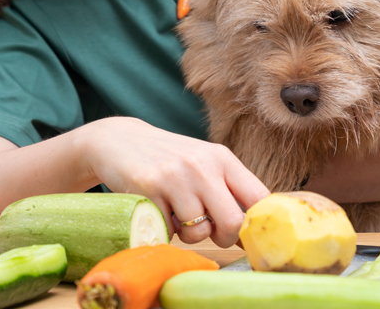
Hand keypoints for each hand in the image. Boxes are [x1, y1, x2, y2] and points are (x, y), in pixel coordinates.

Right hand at [81, 117, 269, 247]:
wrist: (120, 141)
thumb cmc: (170, 160)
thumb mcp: (204, 163)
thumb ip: (229, 190)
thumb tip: (252, 232)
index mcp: (223, 159)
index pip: (259, 197)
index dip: (258, 223)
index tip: (249, 234)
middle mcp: (203, 166)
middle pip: (234, 222)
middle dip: (226, 237)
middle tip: (213, 233)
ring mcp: (175, 178)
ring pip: (198, 232)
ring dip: (189, 235)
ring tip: (178, 216)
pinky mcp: (148, 191)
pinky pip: (169, 231)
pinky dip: (166, 230)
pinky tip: (159, 210)